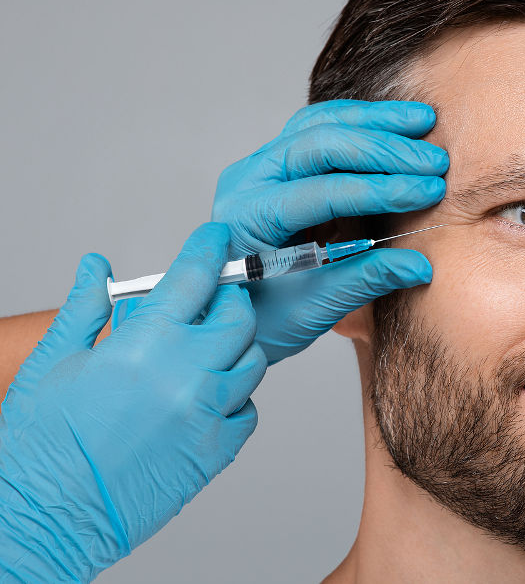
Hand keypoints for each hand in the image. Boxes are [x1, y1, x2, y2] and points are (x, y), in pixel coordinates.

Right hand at [0, 224, 264, 582]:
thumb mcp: (53, 363)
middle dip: (226, 302)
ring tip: (200, 355)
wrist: (43, 519)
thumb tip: (95, 265)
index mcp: (143, 344)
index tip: (216, 239)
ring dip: (232, 350)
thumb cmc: (40, 447)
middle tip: (207, 304)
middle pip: (237, 317)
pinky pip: (248, 410)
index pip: (195, 276)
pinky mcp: (217, 451)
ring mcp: (207, 414)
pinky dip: (234, 397)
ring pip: (251, 362)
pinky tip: (203, 398)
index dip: (209, 248)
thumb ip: (85, 307)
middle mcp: (186, 374)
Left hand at [211, 100, 447, 362]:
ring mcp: (263, 165)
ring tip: (425, 121)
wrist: (234, 314)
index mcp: (250, 217)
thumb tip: (420, 266)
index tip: (430, 192)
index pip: (323, 191)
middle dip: (384, 150)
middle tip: (435, 162)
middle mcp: (249, 180)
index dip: (382, 188)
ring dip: (377, 122)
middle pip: (321, 144)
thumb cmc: (266, 317)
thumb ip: (366, 279)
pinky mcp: (281, 162)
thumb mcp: (315, 306)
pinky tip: (400, 124)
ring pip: (322, 123)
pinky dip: (363, 122)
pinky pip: (322, 127)